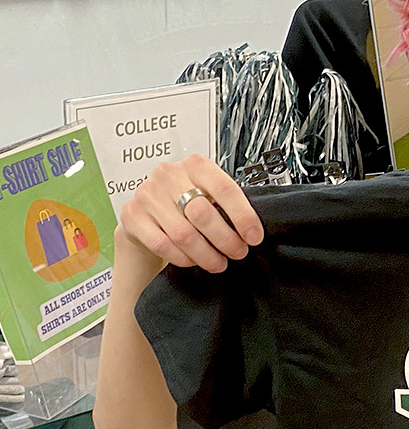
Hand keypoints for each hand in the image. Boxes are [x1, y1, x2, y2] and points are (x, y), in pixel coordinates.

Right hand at [118, 154, 263, 273]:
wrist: (146, 210)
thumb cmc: (184, 201)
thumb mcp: (207, 192)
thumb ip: (225, 204)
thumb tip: (251, 232)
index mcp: (196, 165)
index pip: (225, 188)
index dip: (243, 216)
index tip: (254, 237)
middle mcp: (169, 175)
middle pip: (203, 214)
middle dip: (226, 240)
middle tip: (238, 253)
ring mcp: (147, 195)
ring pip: (184, 234)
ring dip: (206, 254)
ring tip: (219, 263)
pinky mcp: (132, 216)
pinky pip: (162, 244)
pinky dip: (182, 258)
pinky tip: (193, 261)